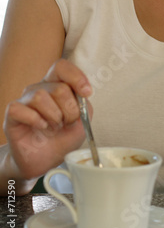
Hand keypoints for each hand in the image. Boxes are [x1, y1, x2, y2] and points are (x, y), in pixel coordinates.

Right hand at [3, 59, 92, 179]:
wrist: (47, 160)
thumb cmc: (63, 137)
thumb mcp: (82, 121)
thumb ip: (84, 105)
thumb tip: (81, 95)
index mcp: (57, 85)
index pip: (62, 67)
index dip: (76, 77)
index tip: (86, 93)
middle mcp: (40, 88)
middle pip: (58, 87)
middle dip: (69, 110)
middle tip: (67, 123)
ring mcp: (25, 100)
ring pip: (40, 96)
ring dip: (53, 116)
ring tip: (54, 127)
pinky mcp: (12, 115)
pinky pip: (20, 109)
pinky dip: (35, 120)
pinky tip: (41, 127)